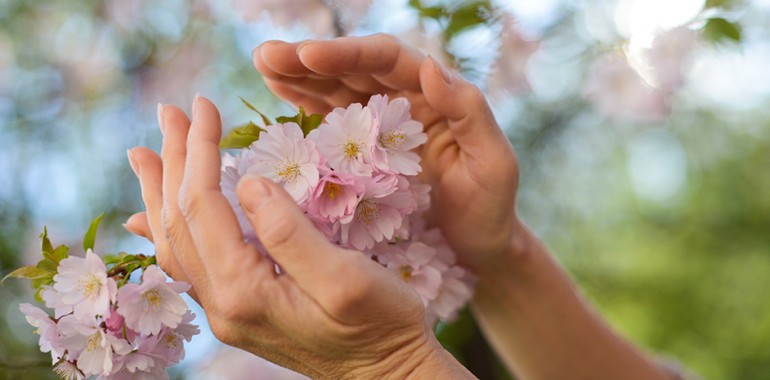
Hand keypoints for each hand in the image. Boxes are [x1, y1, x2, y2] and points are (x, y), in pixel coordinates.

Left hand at [125, 96, 473, 378]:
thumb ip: (291, 232)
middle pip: (178, 220)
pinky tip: (153, 217)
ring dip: (159, 191)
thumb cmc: (380, 324)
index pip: (203, 205)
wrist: (388, 374)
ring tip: (146, 152)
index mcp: (244, 291)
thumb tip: (248, 182)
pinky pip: (188, 264)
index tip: (204, 105)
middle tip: (169, 110)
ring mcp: (227, 310)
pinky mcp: (239, 309)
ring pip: (175, 242)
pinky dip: (168, 229)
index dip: (199, 150)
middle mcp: (223, 304)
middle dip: (172, 160)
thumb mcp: (347, 277)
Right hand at [253, 34, 519, 271]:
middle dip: (310, 59)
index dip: (347, 54)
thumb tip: (430, 67)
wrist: (476, 247)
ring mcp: (380, 124)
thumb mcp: (493, 163)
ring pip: (335, 88)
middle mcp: (404, 100)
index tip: (309, 55)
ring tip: (263, 62)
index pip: (388, 60)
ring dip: (298, 74)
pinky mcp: (363, 151)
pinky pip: (330, 119)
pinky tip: (277, 90)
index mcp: (435, 95)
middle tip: (269, 55)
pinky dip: (303, 103)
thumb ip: (469, 113)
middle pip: (353, 67)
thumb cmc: (490, 208)